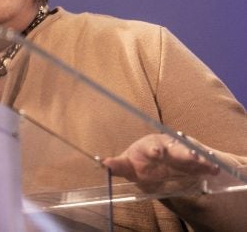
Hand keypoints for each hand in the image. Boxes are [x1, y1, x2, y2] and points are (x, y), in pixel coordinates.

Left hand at [101, 133, 219, 191]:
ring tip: (204, 163)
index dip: (155, 149)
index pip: (152, 146)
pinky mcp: (193, 160)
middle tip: (190, 156)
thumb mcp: (130, 167)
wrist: (158, 164)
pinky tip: (214, 169)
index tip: (157, 152)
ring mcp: (181, 152)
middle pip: (174, 148)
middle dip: (181, 152)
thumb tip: (102, 162)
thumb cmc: (141, 163)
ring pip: (190, 153)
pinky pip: (202, 161)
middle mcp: (166, 146)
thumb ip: (118, 166)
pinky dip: (208, 165)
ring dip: (197, 157)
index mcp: (149, 146)